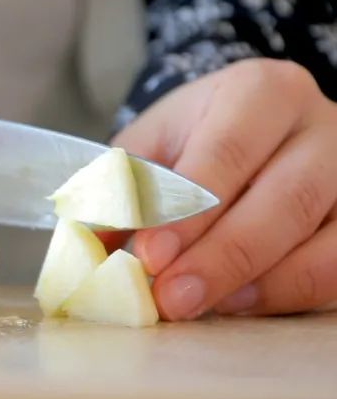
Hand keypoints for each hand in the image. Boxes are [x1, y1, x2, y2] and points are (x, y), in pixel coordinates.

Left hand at [114, 59, 336, 319]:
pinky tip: (242, 303)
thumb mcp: (151, 147)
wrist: (254, 132)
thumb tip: (86, 245)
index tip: (147, 255)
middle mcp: (322, 126)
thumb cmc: (196, 141)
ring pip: (327, 239)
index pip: (226, 152)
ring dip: (260, 283)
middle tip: (171, 298)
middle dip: (222, 256)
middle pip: (286, 197)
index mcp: (260, 92)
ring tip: (202, 306)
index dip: (186, 211)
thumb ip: (120, 189)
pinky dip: (290, 293)